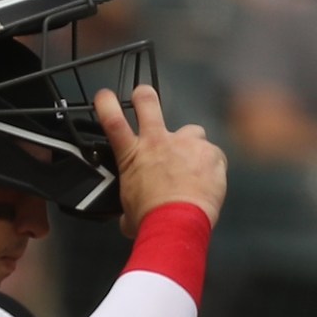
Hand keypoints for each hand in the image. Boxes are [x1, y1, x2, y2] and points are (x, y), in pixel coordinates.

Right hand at [96, 83, 226, 232]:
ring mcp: (187, 144)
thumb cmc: (148, 220)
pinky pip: (212, 155)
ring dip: (190, 144)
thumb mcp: (128, 213)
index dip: (107, 105)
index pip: (113, 123)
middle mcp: (158, 142)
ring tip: (192, 165)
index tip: (104, 95)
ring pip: (191, 133)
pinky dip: (210, 166)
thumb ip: (131, 205)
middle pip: (148, 106)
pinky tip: (207, 182)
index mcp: (132, 157)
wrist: (176, 222)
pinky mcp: (211, 152)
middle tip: (142, 94)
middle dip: (144, 97)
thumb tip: (129, 215)